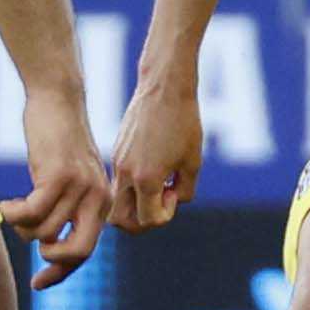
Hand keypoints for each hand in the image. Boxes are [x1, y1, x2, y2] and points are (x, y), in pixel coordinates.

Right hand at [9, 83, 107, 290]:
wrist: (58, 100)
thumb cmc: (58, 141)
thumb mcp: (70, 178)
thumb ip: (69, 209)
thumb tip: (49, 247)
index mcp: (102, 203)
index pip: (85, 252)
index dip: (60, 273)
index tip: (37, 284)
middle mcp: (98, 198)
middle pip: (76, 252)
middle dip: (50, 258)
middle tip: (29, 240)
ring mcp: (80, 187)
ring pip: (45, 232)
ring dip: (22, 227)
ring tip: (13, 208)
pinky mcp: (59, 175)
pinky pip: (30, 213)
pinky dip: (13, 214)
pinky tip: (5, 204)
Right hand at [107, 72, 203, 229]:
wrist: (164, 87)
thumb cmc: (184, 123)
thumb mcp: (193, 162)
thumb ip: (184, 191)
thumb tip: (170, 200)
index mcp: (146, 179)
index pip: (148, 220)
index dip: (166, 214)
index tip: (174, 191)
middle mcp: (125, 174)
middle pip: (120, 221)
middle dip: (140, 221)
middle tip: (160, 201)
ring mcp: (117, 162)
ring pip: (116, 202)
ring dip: (136, 203)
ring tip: (157, 184)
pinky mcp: (116, 152)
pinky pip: (119, 181)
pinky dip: (133, 186)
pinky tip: (153, 166)